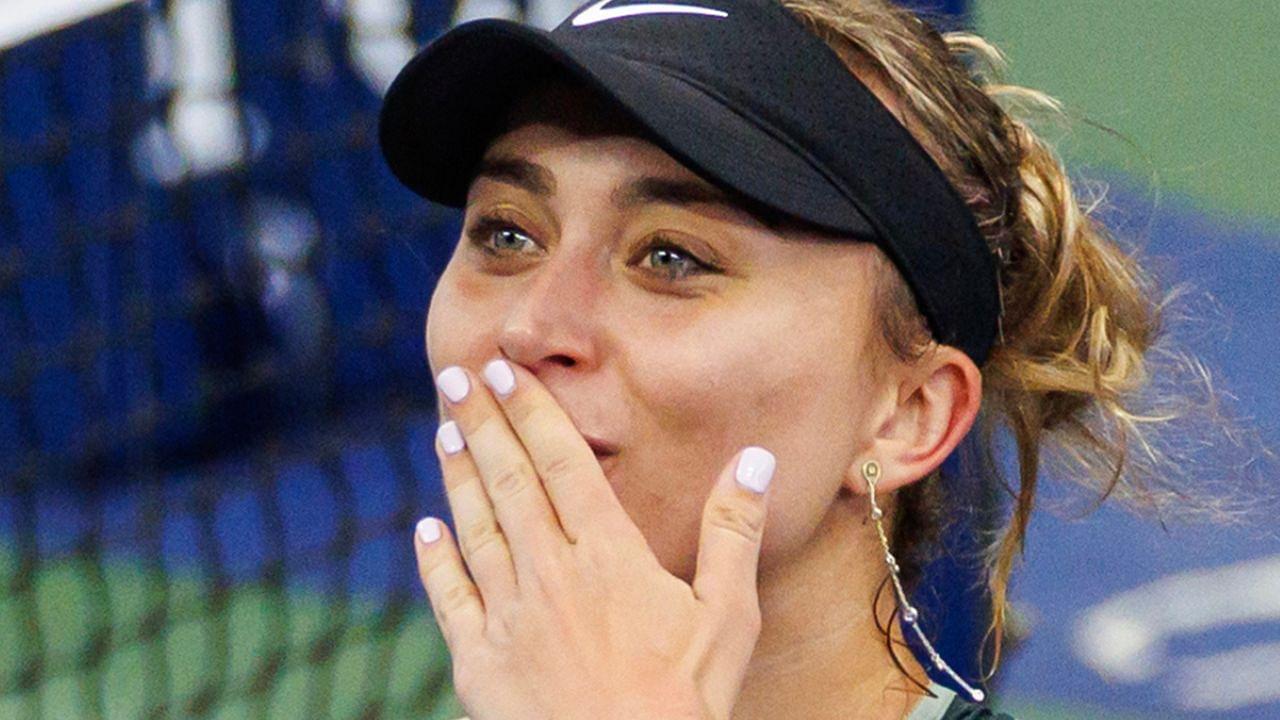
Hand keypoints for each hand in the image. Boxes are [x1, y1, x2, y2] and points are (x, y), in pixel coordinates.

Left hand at [413, 358, 776, 719]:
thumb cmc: (684, 701)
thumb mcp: (728, 616)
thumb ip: (732, 531)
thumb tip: (753, 460)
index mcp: (609, 556)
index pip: (562, 465)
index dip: (532, 415)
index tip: (505, 374)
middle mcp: (550, 573)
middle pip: (510, 482)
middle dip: (482, 424)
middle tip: (458, 377)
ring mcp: (508, 616)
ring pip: (475, 528)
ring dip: (458, 475)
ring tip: (443, 431)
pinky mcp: (478, 662)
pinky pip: (449, 597)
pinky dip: (435, 560)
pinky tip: (425, 530)